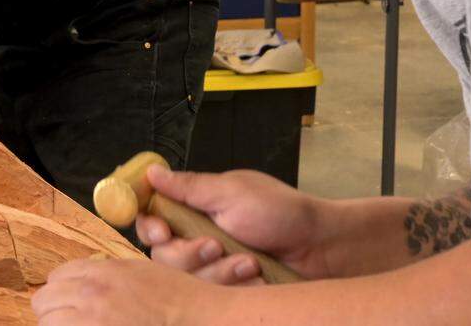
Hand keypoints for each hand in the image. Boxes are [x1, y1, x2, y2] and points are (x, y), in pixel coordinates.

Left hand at [33, 257, 233, 325]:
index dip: (60, 291)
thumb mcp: (139, 272)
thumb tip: (83, 283)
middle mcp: (90, 294)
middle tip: (69, 321)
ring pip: (48, 323)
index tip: (67, 303)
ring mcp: (91, 322)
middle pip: (44, 301)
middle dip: (53, 312)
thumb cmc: (175, 297)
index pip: (56, 277)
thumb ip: (107, 275)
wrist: (195, 317)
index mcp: (101, 272)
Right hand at [138, 165, 330, 282]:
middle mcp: (199, 237)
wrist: (319, 248)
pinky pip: (215, 297)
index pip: (154, 220)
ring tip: (250, 261)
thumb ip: (189, 187)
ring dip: (221, 272)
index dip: (153, 229)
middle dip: (191, 255)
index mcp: (197, 208)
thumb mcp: (231, 193)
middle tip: (216, 246)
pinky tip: (257, 276)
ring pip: (190, 281)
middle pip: (165, 257)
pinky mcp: (228, 289)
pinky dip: (237, 287)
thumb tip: (152, 173)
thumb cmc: (281, 213)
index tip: (164, 233)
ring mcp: (214, 266)